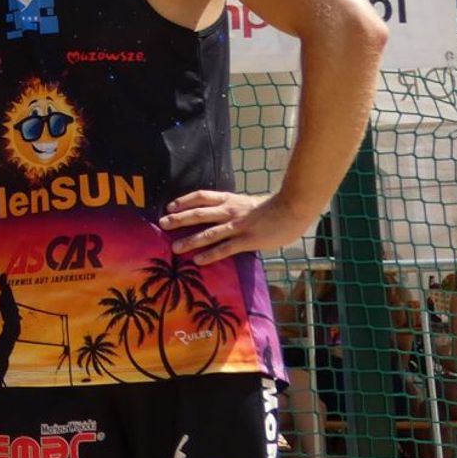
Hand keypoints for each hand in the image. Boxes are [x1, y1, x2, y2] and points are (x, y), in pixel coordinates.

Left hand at [159, 190, 309, 264]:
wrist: (294, 208)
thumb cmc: (274, 207)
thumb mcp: (248, 203)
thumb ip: (234, 208)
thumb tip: (221, 215)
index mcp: (230, 200)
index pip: (201, 196)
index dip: (184, 201)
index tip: (170, 206)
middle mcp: (230, 211)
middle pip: (199, 213)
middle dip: (179, 219)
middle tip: (163, 224)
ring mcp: (238, 226)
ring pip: (209, 233)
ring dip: (190, 241)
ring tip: (175, 247)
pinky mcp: (247, 240)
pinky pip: (225, 248)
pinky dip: (211, 254)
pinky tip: (198, 261)